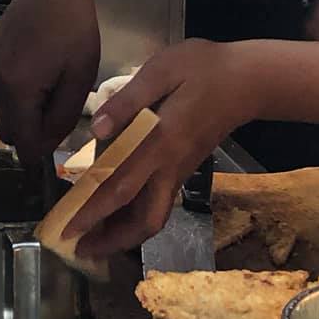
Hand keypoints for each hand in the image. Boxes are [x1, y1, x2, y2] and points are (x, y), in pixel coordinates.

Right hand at [0, 0, 100, 171]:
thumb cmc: (75, 28)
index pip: (22, 140)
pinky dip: (17, 93)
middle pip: (7, 129)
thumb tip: (45, 147)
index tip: (61, 139)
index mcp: (17, 86)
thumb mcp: (80, 77)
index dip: (42, 147)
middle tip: (60, 109)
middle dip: (32, 130)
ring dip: (25, 111)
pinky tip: (39, 70)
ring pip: (3, 111)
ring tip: (52, 85)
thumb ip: (63, 117)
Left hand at [72, 39, 261, 255]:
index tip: (69, 229)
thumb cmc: (203, 69)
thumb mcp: (161, 71)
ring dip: (124, 234)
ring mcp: (180, 171)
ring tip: (94, 240)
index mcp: (160, 142)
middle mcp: (170, 165)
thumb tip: (96, 129)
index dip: (94, 212)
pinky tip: (117, 213)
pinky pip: (159, 204)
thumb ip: (127, 100)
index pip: (122, 187)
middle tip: (81, 250)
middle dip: (112, 241)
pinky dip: (136, 217)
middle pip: (144, 220)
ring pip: (154, 217)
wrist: (249, 80)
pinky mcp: (185, 169)